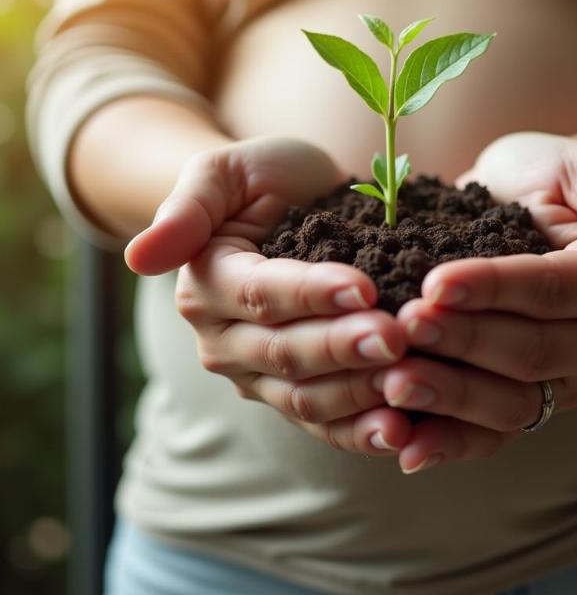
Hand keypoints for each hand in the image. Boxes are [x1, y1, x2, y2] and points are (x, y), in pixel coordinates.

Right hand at [125, 137, 414, 455]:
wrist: (293, 201)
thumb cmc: (264, 178)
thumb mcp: (226, 172)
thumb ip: (187, 207)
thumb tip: (137, 258)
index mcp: (208, 285)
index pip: (261, 295)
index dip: (311, 293)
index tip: (363, 286)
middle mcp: (225, 340)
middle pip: (286, 352)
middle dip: (343, 347)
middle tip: (397, 338)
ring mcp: (259, 375)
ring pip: (306, 396)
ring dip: (358, 393)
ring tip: (410, 382)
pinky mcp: (295, 394)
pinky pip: (324, 422)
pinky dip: (360, 431)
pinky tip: (400, 433)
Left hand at [374, 132, 576, 472]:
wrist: (517, 197)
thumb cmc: (549, 176)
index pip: (550, 291)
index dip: (493, 289)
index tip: (436, 283)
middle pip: (527, 352)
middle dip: (462, 342)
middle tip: (403, 328)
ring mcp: (563, 383)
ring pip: (510, 402)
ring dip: (449, 396)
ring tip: (393, 383)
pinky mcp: (526, 403)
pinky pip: (492, 433)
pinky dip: (450, 442)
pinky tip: (406, 448)